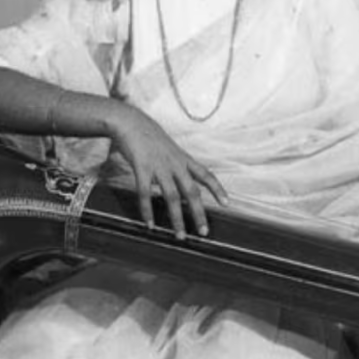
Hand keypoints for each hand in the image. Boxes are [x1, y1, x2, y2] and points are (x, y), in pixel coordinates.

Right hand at [107, 104, 227, 238]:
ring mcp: (160, 167)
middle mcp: (176, 164)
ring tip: (180, 236)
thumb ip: (177, 166)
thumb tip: (181, 183)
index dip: (217, 189)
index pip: (206, 175)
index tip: (227, 203)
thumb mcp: (170, 150)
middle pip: (192, 192)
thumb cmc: (150, 137)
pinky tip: (150, 224)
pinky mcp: (142, 168)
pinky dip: (147, 211)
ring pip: (172, 197)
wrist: (131, 122)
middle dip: (199, 213)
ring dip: (177, 219)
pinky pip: (145, 194)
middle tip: (204, 232)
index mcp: (184, 159)